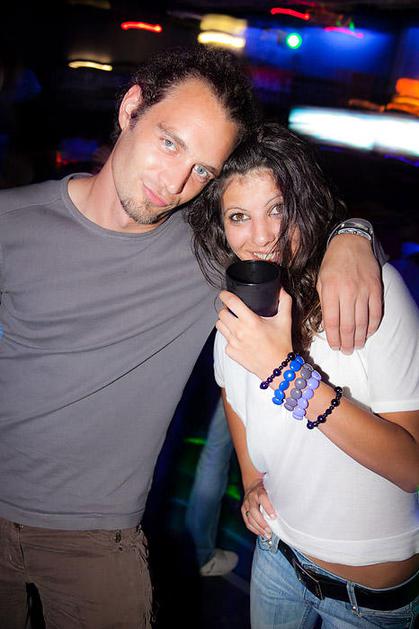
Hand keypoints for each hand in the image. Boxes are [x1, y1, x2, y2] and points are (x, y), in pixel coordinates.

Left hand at [216, 288, 292, 380]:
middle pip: (222, 313)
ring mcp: (233, 343)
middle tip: (233, 310)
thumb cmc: (281, 345)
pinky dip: (229, 337)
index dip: (225, 295)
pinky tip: (239, 337)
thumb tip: (281, 290)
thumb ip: (284, 302)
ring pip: (219, 326)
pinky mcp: (230, 352)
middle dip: (226, 309)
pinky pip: (224, 340)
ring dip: (225, 322)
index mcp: (251, 321)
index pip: (231, 302)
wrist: (278, 368)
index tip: (224, 294)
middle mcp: (239, 331)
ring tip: (234, 322)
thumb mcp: (285, 321)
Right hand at [242, 478, 276, 537]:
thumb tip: (286, 509)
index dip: (268, 508)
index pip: (262, 498)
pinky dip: (253, 529)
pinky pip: (247, 522)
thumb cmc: (265, 489)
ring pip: (249, 518)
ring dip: (258, 528)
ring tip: (266, 535)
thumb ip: (275, 498)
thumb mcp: (271, 489)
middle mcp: (251, 497)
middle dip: (262, 522)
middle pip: (253, 511)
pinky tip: (260, 533)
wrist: (253, 486)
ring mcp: (246, 504)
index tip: (274, 517)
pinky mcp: (243, 510)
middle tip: (269, 531)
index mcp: (259, 490)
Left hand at [317, 234, 382, 353]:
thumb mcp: (321, 281)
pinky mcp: (375, 289)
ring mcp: (363, 291)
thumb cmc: (332, 263)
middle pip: (348, 325)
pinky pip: (376, 312)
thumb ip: (324, 302)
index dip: (334, 338)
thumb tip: (327, 325)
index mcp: (330, 290)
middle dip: (347, 342)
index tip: (335, 347)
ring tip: (356, 346)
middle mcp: (347, 292)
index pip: (332, 321)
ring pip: (362, 322)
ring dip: (360, 338)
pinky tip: (368, 333)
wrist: (351, 243)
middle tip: (346, 351)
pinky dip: (373, 326)